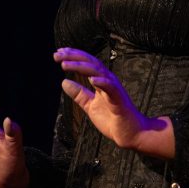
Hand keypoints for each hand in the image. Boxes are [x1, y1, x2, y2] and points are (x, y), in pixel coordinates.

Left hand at [54, 47, 173, 156]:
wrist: (131, 134)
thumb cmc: (113, 119)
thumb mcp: (90, 105)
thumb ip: (79, 94)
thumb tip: (64, 82)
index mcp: (101, 81)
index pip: (86, 63)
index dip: (73, 56)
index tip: (58, 52)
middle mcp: (108, 81)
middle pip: (90, 63)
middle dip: (73, 57)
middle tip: (57, 54)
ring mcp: (114, 89)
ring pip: (98, 72)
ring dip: (81, 66)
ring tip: (66, 65)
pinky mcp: (119, 100)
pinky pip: (111, 88)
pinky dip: (102, 82)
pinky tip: (91, 80)